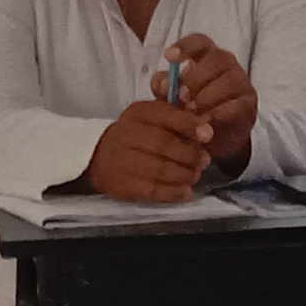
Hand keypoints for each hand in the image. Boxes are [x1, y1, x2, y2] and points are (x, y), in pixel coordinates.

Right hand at [84, 100, 214, 201]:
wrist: (97, 155)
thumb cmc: (136, 134)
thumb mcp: (152, 116)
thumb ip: (176, 113)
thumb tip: (199, 112)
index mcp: (138, 113)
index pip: (165, 115)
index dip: (188, 125)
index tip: (208, 135)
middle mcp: (127, 134)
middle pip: (164, 144)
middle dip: (189, 155)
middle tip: (204, 161)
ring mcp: (122, 161)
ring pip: (159, 169)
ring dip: (184, 175)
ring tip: (195, 175)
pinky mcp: (122, 185)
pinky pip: (151, 191)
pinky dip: (173, 193)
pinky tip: (186, 193)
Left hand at [159, 36, 256, 159]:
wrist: (212, 138)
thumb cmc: (191, 109)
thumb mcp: (172, 97)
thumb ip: (164, 87)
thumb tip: (164, 84)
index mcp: (206, 57)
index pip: (200, 42)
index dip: (185, 46)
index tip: (169, 57)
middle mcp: (228, 65)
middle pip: (217, 59)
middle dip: (196, 78)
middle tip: (181, 98)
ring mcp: (241, 84)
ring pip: (229, 81)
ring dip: (207, 97)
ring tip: (192, 112)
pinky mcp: (248, 106)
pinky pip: (237, 105)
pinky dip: (219, 113)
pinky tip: (206, 121)